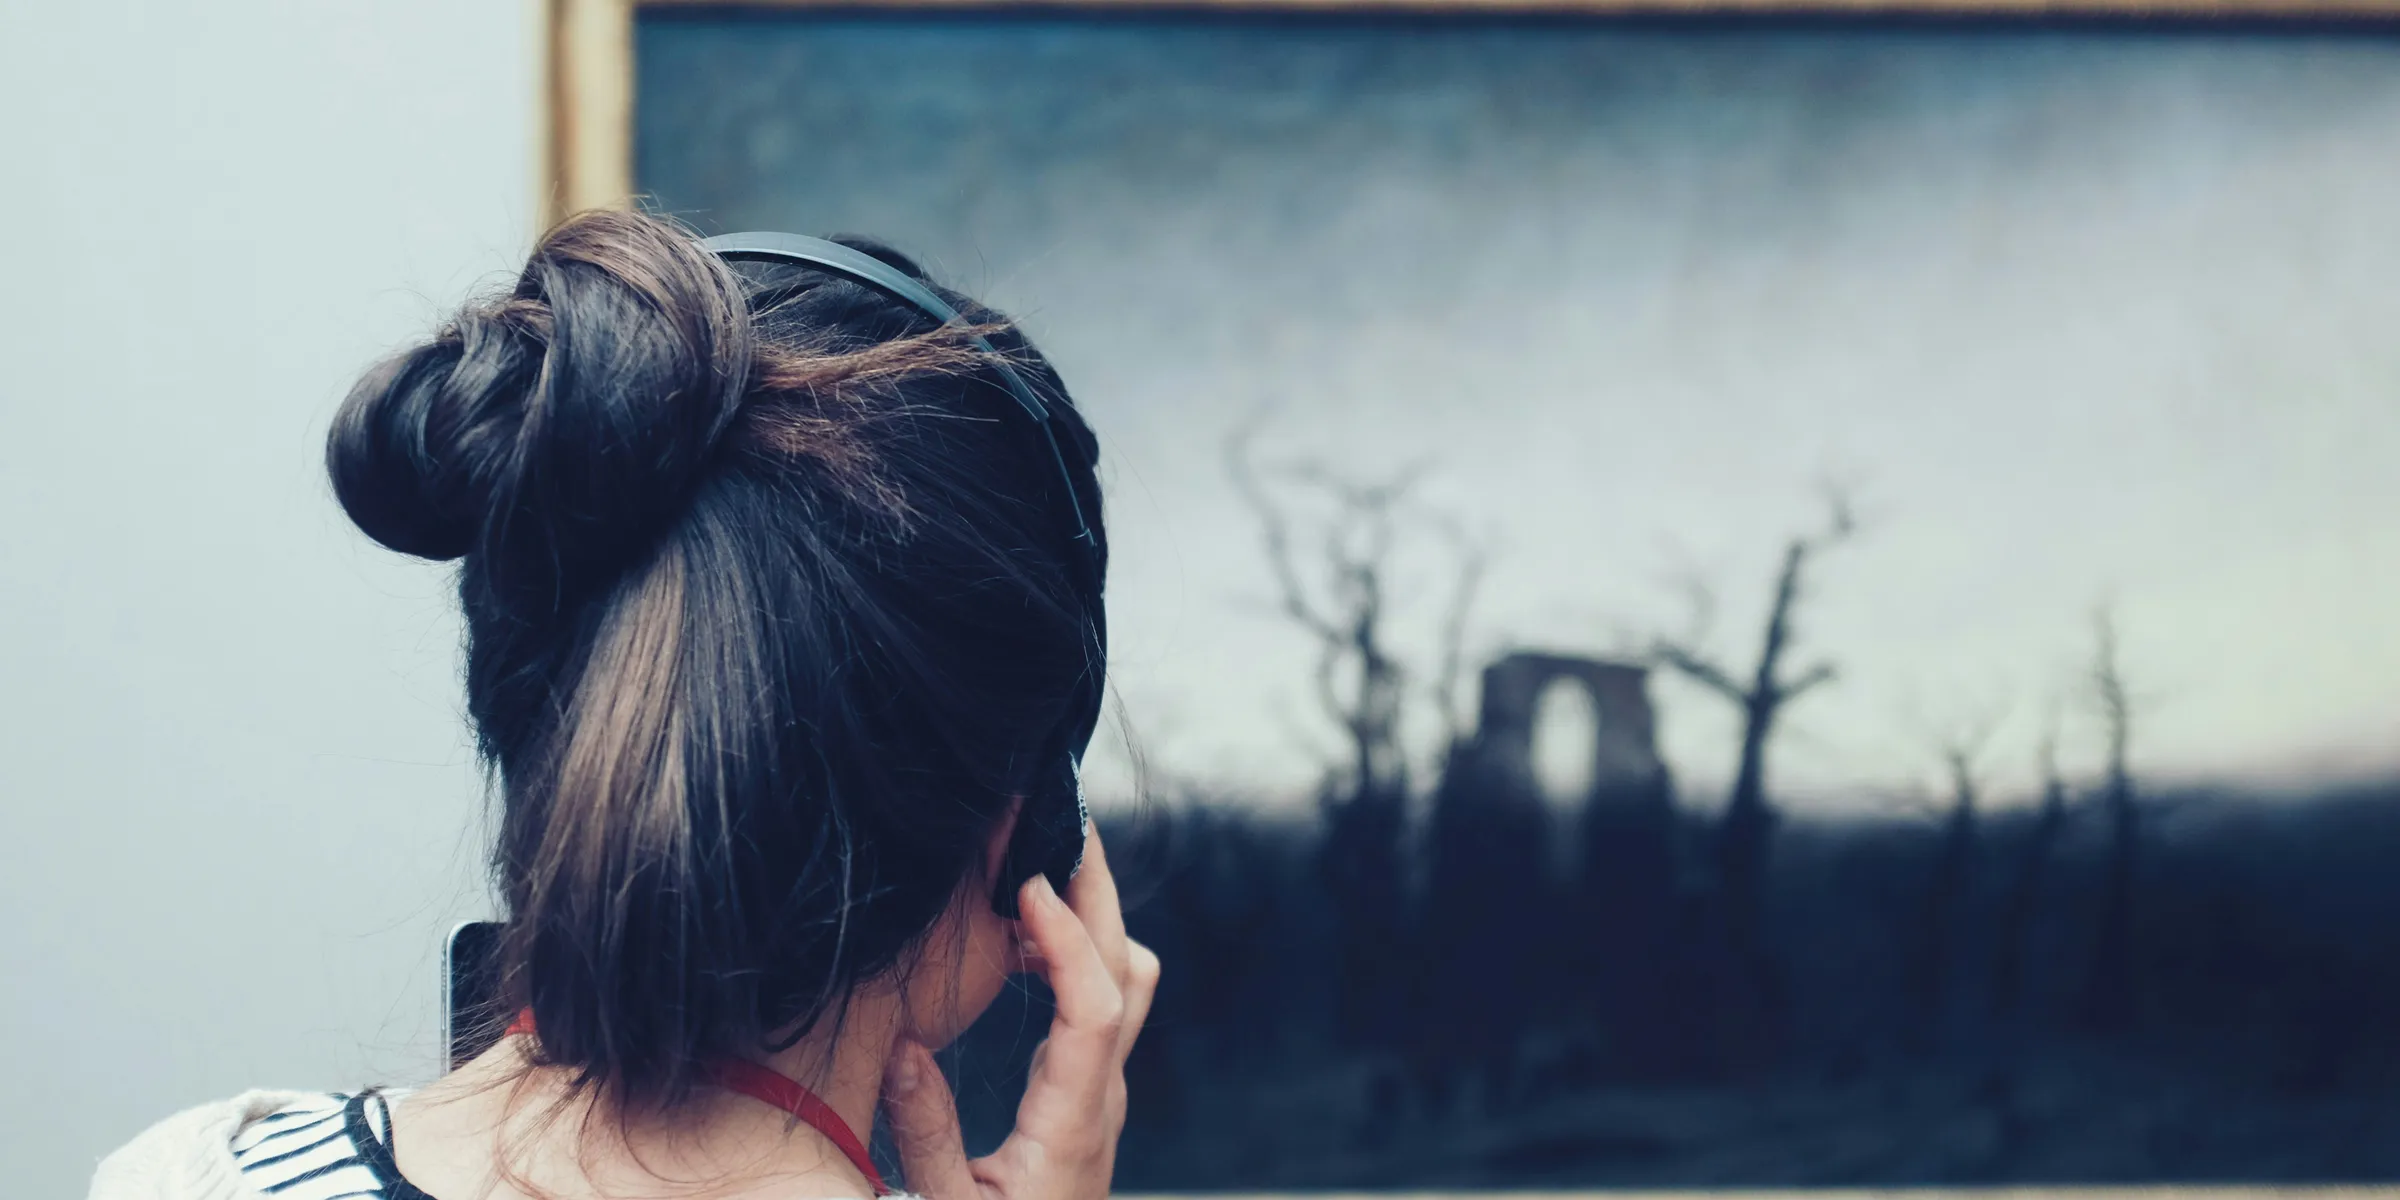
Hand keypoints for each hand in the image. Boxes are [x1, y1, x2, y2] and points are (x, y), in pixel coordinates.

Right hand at [881, 827, 1160, 1199]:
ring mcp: (1100, 1095)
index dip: (1069, 938)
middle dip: (1098, 895)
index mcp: (1071, 1125)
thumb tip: (906, 1049)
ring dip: (1090, 921)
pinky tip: (1021, 939)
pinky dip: (1073, 953)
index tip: (1028, 884)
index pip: (1093, 1008)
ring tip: (1029, 874)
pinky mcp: (1087, 1095)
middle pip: (1128, 973)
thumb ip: (926, 1136)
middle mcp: (1100, 1100)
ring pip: (1126, 982)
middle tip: (1058, 827)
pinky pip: (1099, 1003)